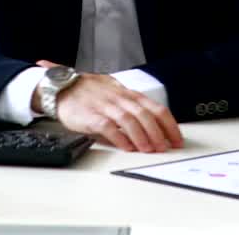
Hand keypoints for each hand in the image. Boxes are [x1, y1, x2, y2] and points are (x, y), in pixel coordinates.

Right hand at [35, 60, 183, 152]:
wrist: (61, 88)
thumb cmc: (89, 92)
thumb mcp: (115, 93)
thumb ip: (132, 106)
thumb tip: (153, 125)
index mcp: (128, 94)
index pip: (156, 107)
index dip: (169, 124)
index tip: (177, 139)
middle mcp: (119, 98)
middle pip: (145, 114)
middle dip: (158, 133)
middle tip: (166, 148)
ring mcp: (105, 106)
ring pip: (129, 120)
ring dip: (142, 136)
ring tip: (149, 150)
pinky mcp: (91, 116)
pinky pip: (108, 127)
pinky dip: (119, 138)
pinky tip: (127, 147)